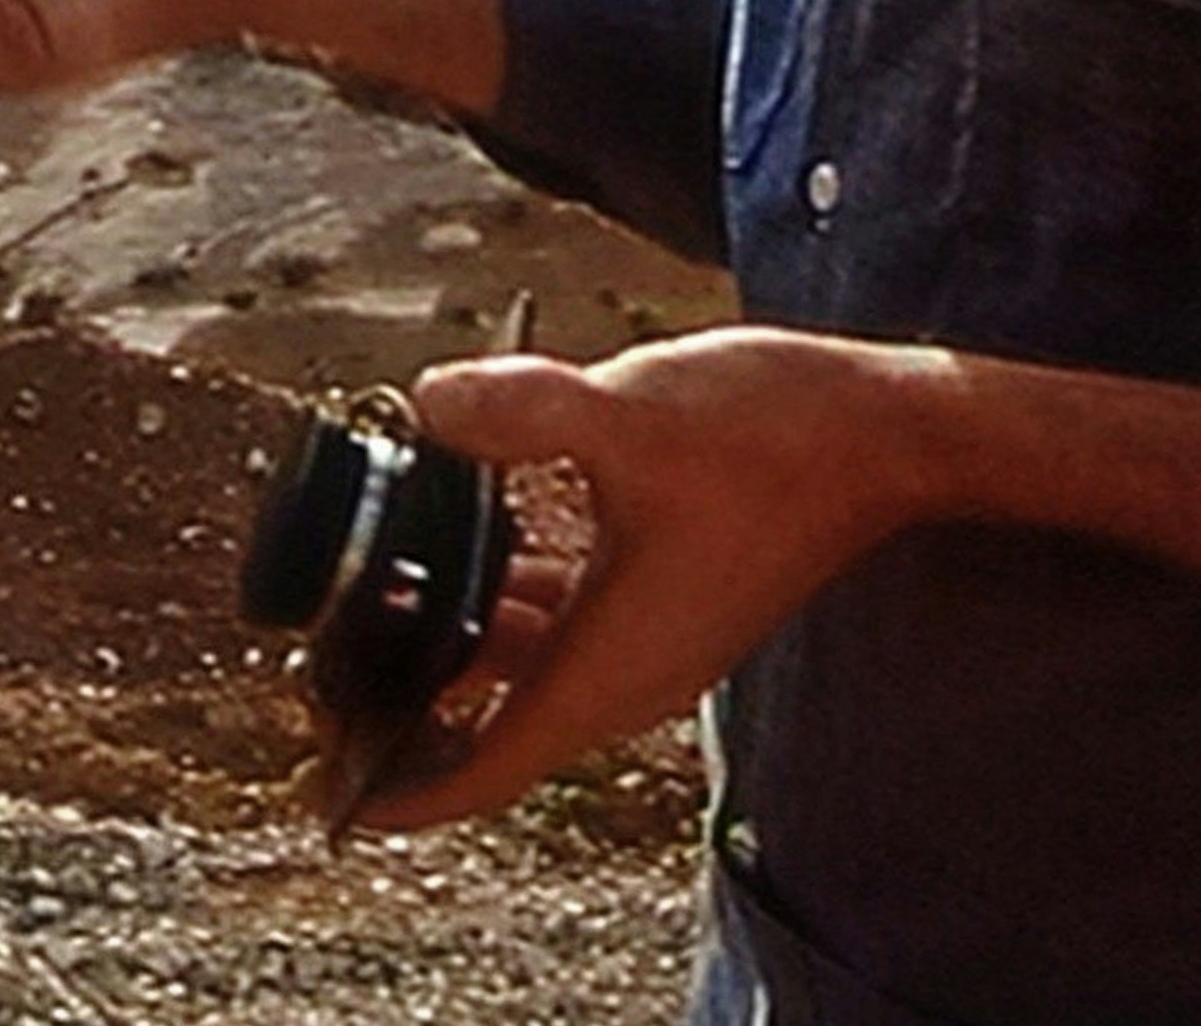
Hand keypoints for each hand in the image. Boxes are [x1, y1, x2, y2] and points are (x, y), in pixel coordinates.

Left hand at [349, 329, 1200, 832]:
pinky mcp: (667, 598)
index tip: (322, 793)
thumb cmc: (772, 436)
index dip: (397, 790)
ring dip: (450, 647)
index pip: (485, 770)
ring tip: (366, 591)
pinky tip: (461, 538)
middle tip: (314, 669)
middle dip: (400, 711)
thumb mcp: (627, 413)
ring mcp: (652, 640)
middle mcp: (630, 674)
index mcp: (611, 667)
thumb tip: (425, 406)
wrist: (886, 435)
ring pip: (524, 670)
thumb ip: (517, 411)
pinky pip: (563, 625)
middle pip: (489, 728)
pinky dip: (503, 603)